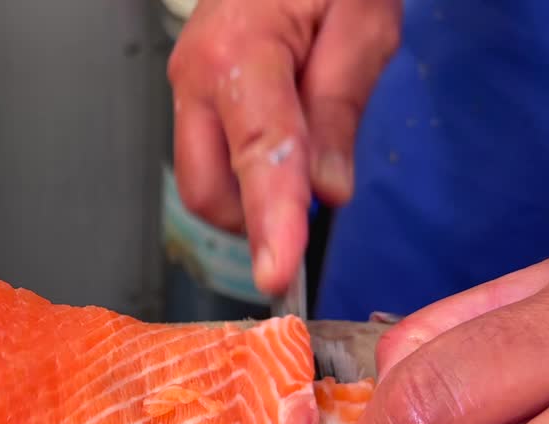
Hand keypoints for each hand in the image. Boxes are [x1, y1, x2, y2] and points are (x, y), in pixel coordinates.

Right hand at [166, 0, 400, 293]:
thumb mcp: (363, 22)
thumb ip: (340, 108)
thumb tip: (327, 192)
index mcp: (238, 51)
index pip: (257, 155)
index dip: (271, 220)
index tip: (279, 274)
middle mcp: (195, 76)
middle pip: (206, 190)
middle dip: (255, 217)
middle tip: (313, 202)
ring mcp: (185, 87)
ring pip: (203, 183)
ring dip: (251, 196)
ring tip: (303, 157)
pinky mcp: (190, 95)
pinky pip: (208, 159)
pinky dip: (245, 174)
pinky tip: (283, 145)